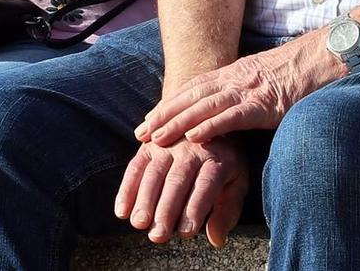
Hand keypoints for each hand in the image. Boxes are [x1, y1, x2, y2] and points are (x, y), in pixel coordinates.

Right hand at [115, 136, 247, 246]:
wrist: (207, 120)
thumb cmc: (224, 161)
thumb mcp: (237, 182)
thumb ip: (227, 211)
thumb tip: (216, 240)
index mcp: (218, 158)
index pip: (206, 184)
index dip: (195, 207)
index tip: (186, 232)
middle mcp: (192, 148)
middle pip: (177, 180)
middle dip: (166, 209)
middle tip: (158, 235)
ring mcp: (168, 144)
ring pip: (154, 173)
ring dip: (144, 200)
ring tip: (139, 224)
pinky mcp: (149, 144)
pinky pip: (135, 167)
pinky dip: (126, 189)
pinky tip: (121, 211)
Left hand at [135, 35, 342, 146]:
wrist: (324, 59)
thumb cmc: (297, 73)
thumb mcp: (263, 78)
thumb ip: (243, 90)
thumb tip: (227, 108)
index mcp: (233, 73)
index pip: (193, 88)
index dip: (169, 104)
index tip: (148, 120)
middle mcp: (235, 79)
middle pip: (190, 96)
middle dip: (163, 114)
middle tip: (140, 134)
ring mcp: (248, 91)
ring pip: (204, 107)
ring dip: (177, 123)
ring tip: (157, 138)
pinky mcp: (264, 105)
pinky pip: (232, 116)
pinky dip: (211, 126)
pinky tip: (194, 138)